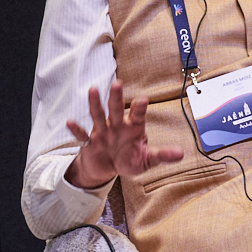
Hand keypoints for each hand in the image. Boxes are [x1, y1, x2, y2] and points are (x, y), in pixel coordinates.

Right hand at [64, 84, 183, 188]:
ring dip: (95, 104)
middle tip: (118, 83)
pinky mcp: (90, 142)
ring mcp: (102, 132)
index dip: (139, 108)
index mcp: (133, 127)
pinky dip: (76, 129)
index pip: (137, 115)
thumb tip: (181, 154)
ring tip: (92, 90)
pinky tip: (70, 122)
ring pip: (98, 115)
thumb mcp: (147, 160)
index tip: (144, 100)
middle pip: (116, 109)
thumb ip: (161, 155)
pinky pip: (82, 135)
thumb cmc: (128, 159)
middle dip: (117, 97)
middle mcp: (117, 125)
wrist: (107, 168)